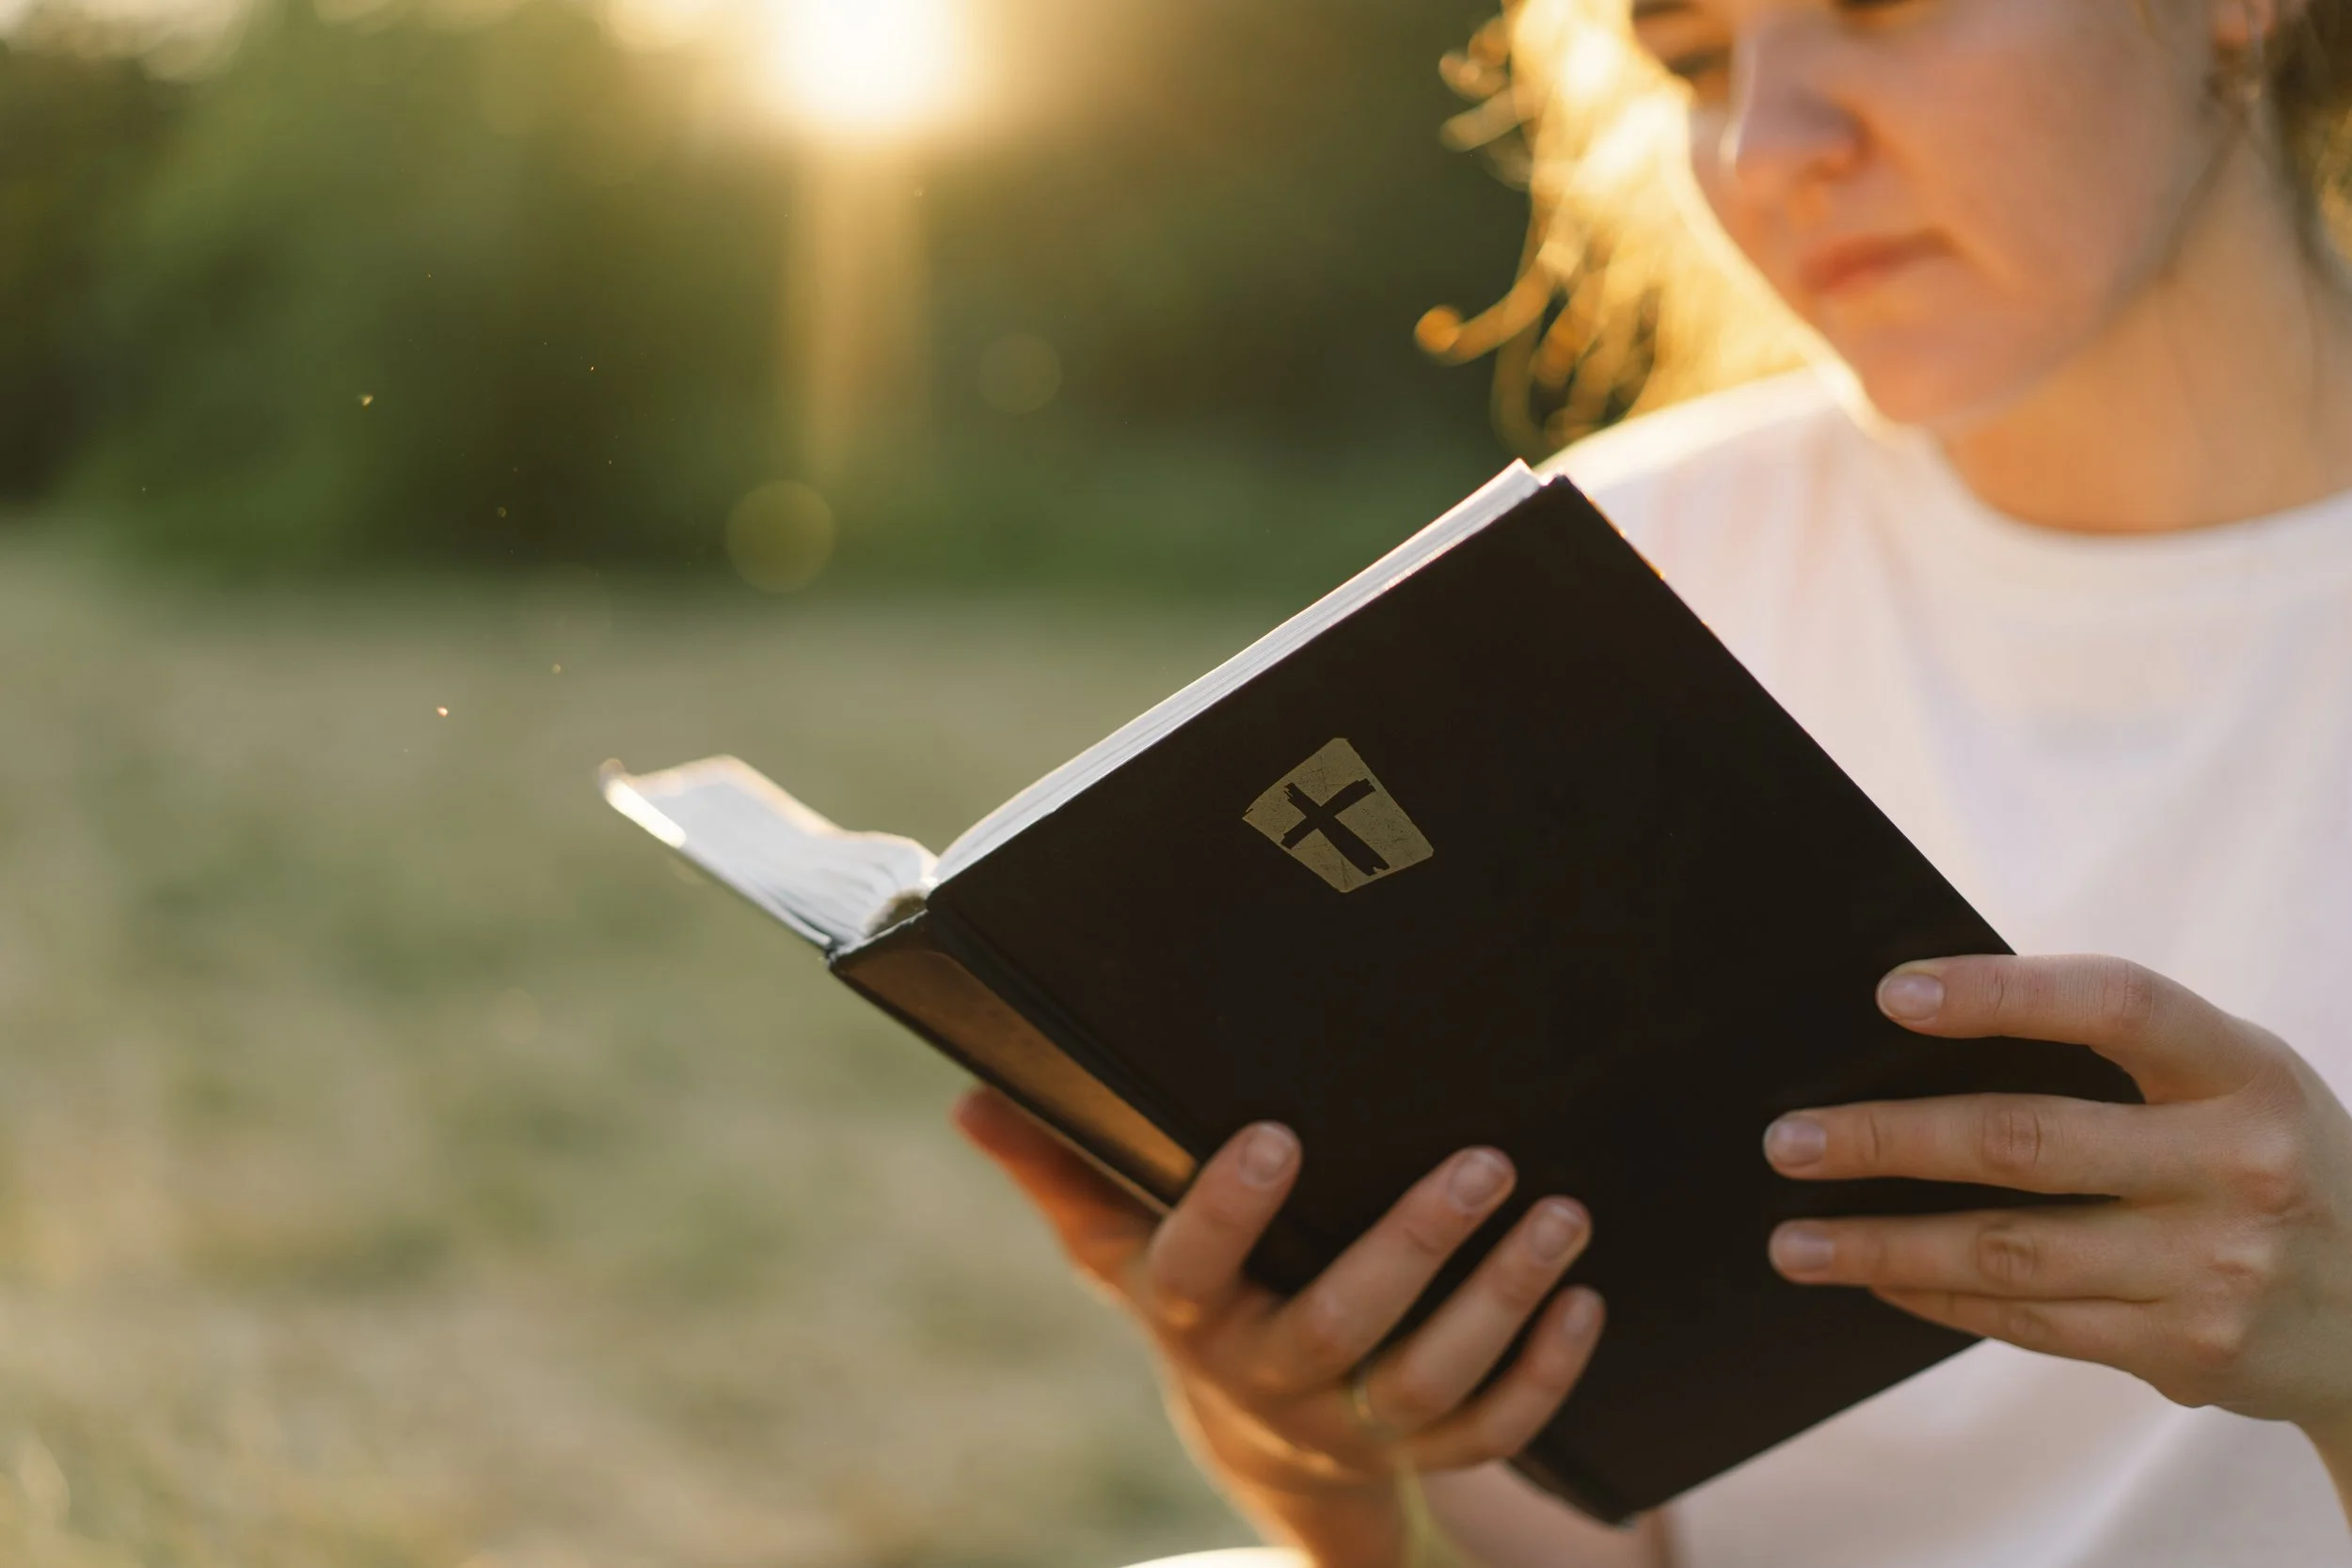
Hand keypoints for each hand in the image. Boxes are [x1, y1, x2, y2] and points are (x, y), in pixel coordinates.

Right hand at [953, 1087, 1603, 1567]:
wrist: (1259, 1452)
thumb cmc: (1193, 1307)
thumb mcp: (1116, 1252)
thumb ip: (1059, 1172)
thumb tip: (970, 1099)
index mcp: (1192, 1318)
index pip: (1193, 1271)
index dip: (1228, 1213)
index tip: (1274, 1132)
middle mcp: (1271, 1379)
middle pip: (1341, 1329)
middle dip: (1413, 1246)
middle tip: (1485, 1160)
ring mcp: (1354, 1426)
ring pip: (1432, 1382)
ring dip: (1503, 1300)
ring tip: (1563, 1216)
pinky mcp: (1425, 1452)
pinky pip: (1492, 1431)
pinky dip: (1545, 1373)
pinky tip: (1585, 1300)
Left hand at [1762, 954, 2351, 1469]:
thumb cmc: (2266, 1159)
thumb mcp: (2235, 1084)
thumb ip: (2118, 1056)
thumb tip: (1920, 1033)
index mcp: (2245, 1070)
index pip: (2115, 1004)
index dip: (2001, 993)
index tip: (1893, 994)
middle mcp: (2238, 1167)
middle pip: (2026, 1142)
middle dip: (1887, 1140)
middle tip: (1785, 1140)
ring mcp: (2215, 1268)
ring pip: (2008, 1252)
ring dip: (1881, 1244)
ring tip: (1793, 1239)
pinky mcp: (2188, 1349)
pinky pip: (2030, 1321)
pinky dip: (1936, 1297)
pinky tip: (1874, 1275)